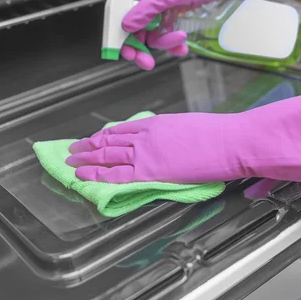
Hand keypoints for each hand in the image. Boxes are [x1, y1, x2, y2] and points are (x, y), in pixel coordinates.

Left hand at [67, 76, 300, 189]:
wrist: (231, 141)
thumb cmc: (221, 137)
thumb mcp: (192, 129)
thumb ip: (175, 137)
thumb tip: (171, 145)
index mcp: (157, 124)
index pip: (122, 130)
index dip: (104, 136)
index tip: (93, 139)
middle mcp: (146, 135)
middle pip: (109, 140)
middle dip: (88, 146)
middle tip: (71, 150)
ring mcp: (145, 152)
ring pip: (106, 155)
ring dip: (85, 158)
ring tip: (69, 163)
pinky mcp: (149, 170)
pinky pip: (116, 173)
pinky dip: (97, 174)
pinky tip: (83, 175)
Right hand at [121, 0, 284, 69]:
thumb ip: (143, 12)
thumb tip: (125, 26)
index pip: (122, 21)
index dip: (122, 39)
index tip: (127, 53)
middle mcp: (148, 7)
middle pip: (136, 34)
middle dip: (142, 49)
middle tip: (147, 62)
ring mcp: (161, 15)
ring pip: (154, 39)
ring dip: (166, 44)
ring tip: (180, 38)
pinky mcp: (174, 21)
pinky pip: (168, 39)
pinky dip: (174, 46)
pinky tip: (182, 47)